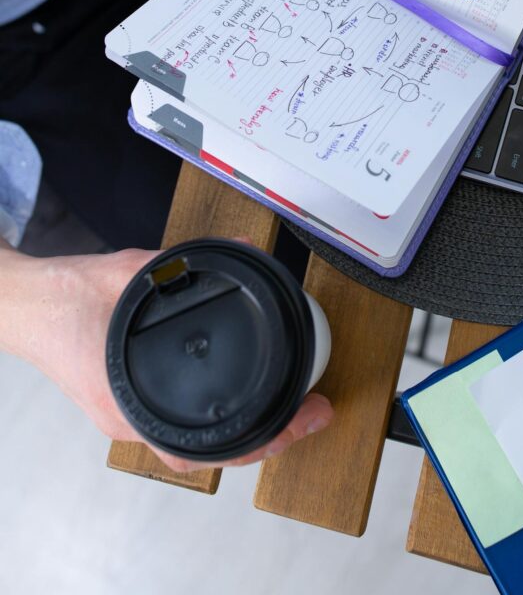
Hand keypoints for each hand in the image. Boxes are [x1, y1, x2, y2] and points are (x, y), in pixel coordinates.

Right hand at [0, 245, 332, 471]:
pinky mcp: (125, 404)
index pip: (201, 448)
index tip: (303, 420)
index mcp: (127, 401)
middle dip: (268, 442)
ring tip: (291, 416)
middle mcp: (128, 420)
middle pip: (208, 457)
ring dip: (244, 439)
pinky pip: (177, 428)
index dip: (261, 442)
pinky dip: (215, 424)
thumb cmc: (64, 297)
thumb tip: (243, 246)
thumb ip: (189, 261)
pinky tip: (241, 406)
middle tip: (313, 415)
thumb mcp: (133, 271)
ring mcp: (126, 417)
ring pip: (194, 449)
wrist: (24, 304)